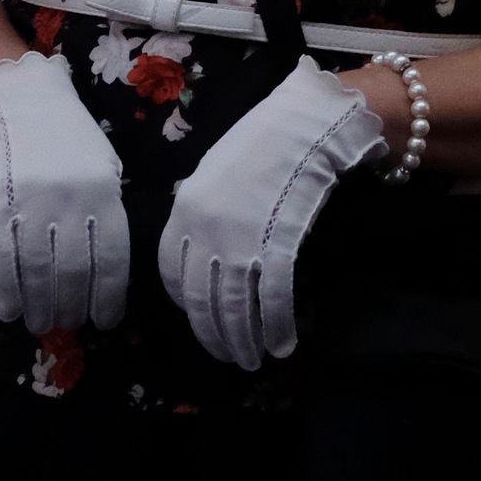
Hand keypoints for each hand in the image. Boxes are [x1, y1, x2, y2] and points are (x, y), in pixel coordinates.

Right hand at [0, 50, 128, 331]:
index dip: (107, 295)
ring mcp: (31, 204)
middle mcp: (70, 202)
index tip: (105, 319)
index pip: (111, 258)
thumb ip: (105, 208)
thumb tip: (108, 259)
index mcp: (102, 192)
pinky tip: (9, 309)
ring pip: (38, 271)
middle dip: (71, 306)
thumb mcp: (101, 165)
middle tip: (66, 323)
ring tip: (40, 323)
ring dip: (39, 306)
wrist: (16, 96)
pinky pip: (1, 256)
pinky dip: (6, 288)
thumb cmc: (64, 135)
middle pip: (74, 271)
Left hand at [159, 56, 388, 368]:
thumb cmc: (267, 140)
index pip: (172, 273)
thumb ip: (208, 212)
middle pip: (201, 299)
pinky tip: (282, 343)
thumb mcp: (219, 173)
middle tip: (231, 357)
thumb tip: (209, 248)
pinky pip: (272, 298)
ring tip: (255, 359)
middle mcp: (204, 230)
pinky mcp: (275, 245)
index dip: (188, 304)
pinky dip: (276, 326)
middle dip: (216, 335)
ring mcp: (239, 240)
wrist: (308, 120)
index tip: (204, 319)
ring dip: (244, 341)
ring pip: (235, 307)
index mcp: (185, 211)